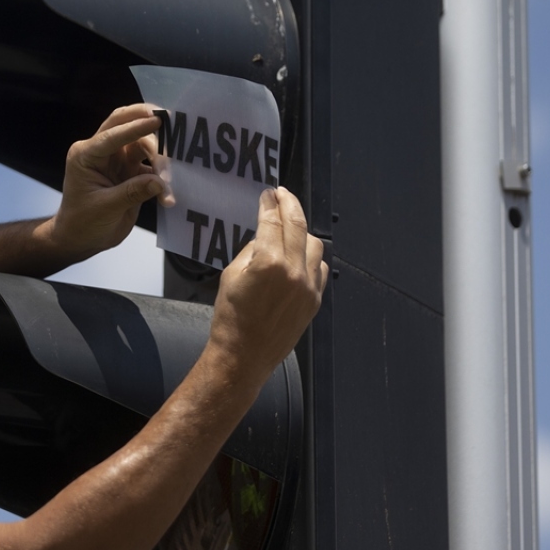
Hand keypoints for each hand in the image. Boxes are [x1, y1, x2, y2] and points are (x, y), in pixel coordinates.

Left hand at [50, 104, 168, 259]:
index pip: (112, 135)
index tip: (157, 120)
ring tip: (171, 175)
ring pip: (142, 145)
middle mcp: (102, 152)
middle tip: (171, 122)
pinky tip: (170, 190)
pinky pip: (150, 166)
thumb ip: (132, 193)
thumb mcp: (105, 208)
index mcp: (86, 155)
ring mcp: (117, 160)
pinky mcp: (131, 172)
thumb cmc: (83, 223)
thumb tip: (160, 183)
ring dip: (159, 156)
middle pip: (124, 125)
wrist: (81, 239)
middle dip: (146, 122)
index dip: (135, 127)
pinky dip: (162, 175)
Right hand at [206, 187, 328, 387]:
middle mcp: (294, 271)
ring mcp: (309, 286)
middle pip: (297, 225)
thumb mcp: (231, 276)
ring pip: (315, 244)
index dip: (269, 204)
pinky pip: (319, 268)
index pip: (272, 222)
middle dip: (289, 205)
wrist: (244, 356)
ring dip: (302, 231)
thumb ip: (251, 251)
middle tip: (282, 195)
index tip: (268, 194)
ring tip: (290, 228)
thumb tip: (265, 237)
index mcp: (269, 262)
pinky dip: (310, 257)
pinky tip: (299, 256)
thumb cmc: (230, 317)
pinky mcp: (315, 300)